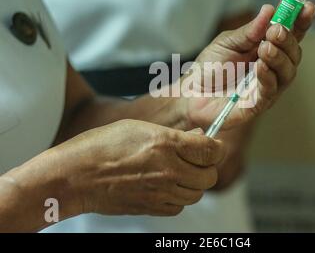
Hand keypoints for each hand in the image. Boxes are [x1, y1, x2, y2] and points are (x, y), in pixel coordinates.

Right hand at [60, 120, 224, 215]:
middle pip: (209, 176)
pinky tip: (166, 186)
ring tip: (178, 172)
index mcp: (166, 144)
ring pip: (197, 194)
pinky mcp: (151, 208)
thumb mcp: (140, 128)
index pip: (212, 151)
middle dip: (207, 166)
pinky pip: (179, 207)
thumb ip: (173, 135)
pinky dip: (179, 198)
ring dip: (194, 183)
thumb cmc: (103, 145)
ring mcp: (160, 192)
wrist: (75, 176)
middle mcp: (168, 170)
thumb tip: (198, 140)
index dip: (216, 147)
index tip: (212, 146)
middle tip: (195, 159)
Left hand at [181, 2, 314, 129]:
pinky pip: (270, 91)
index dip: (301, 22)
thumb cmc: (210, 67)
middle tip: (276, 31)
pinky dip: (268, 77)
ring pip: (287, 73)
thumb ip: (249, 31)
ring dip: (279, 57)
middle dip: (288, 40)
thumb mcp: (227, 42)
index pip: (290, 35)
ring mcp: (267, 87)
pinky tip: (260, 67)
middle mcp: (272, 68)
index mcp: (266, 49)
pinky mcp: (257, 104)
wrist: (190, 93)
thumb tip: (270, 10)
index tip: (308, 7)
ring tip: (265, 47)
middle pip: (293, 54)